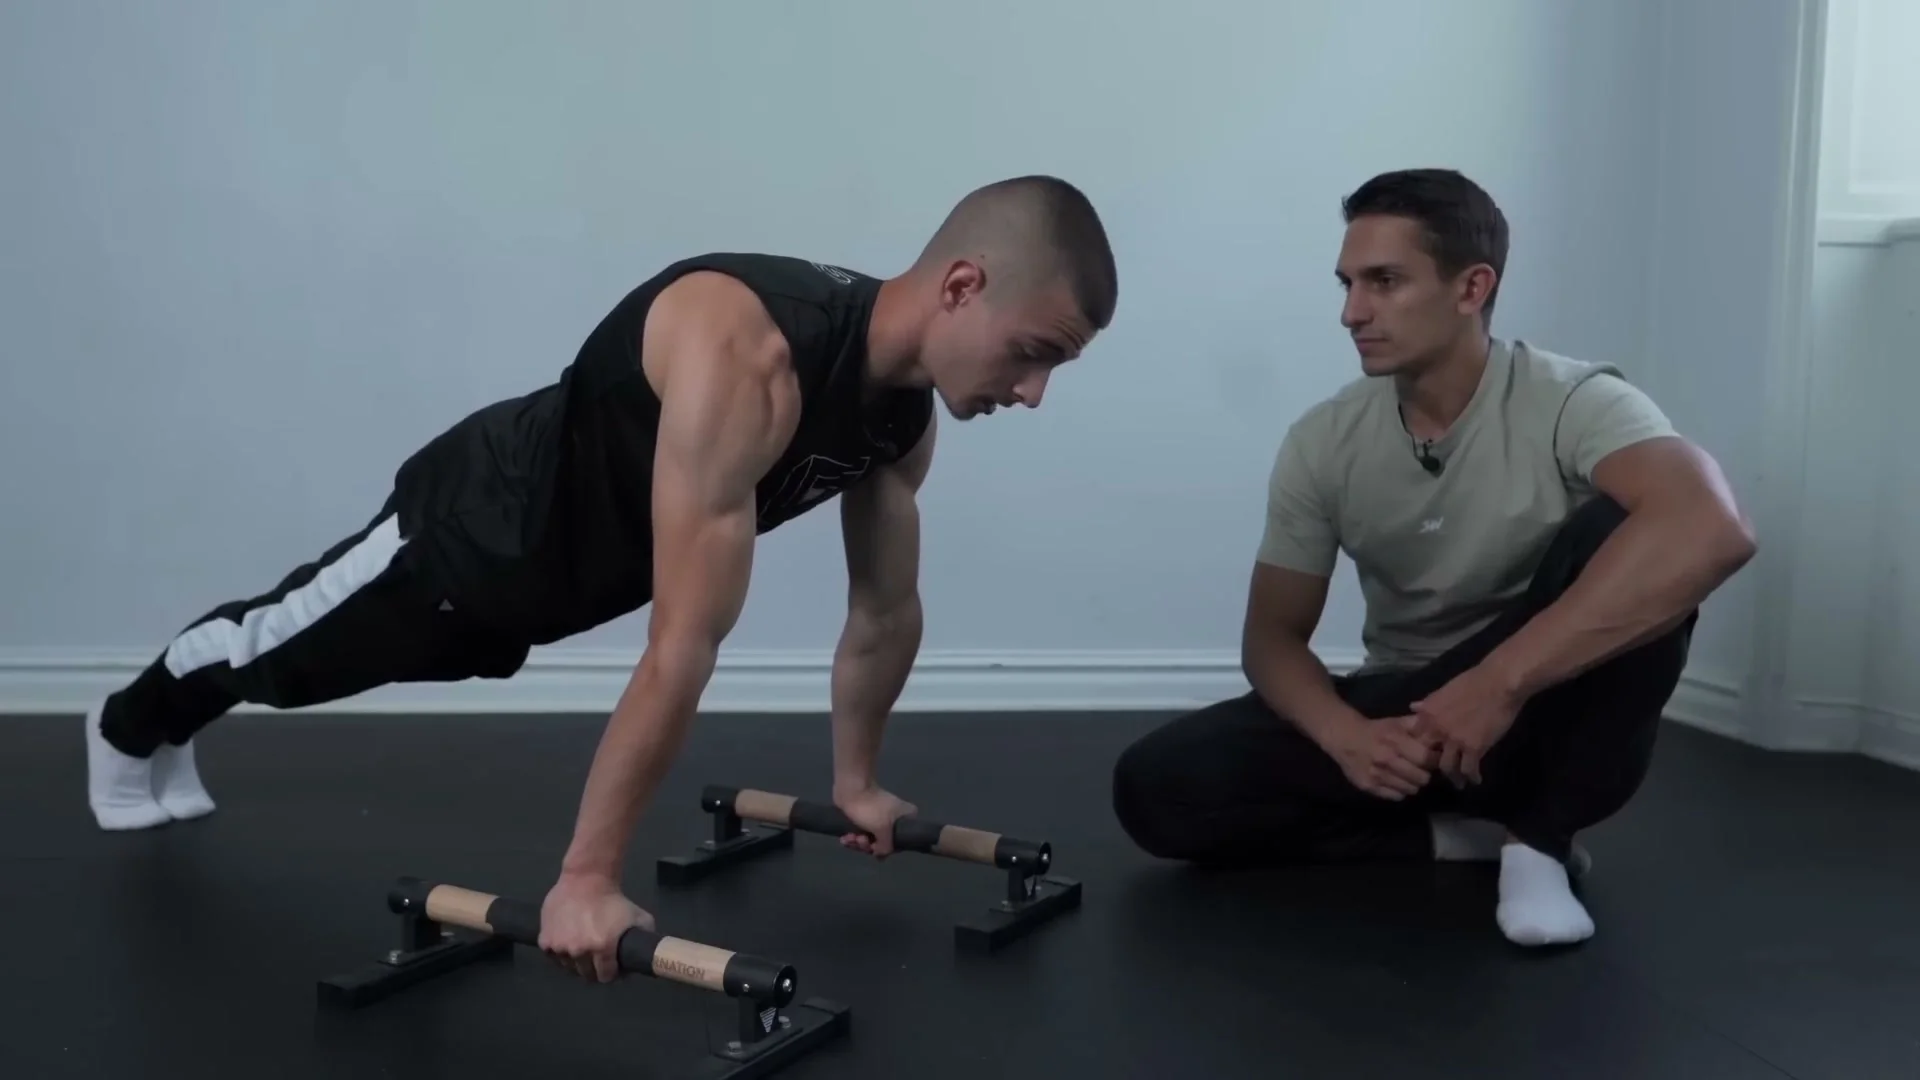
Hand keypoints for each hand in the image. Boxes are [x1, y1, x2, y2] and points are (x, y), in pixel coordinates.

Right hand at [538, 872, 654, 982]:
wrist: (587, 879)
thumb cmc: (613, 899)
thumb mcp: (640, 918)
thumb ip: (644, 938)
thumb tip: (644, 957)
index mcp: (603, 948)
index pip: (605, 976)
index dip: (610, 973)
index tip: (611, 968)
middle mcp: (580, 951)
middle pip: (586, 974)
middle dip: (594, 969)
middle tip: (596, 959)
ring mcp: (560, 946)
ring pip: (568, 967)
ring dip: (576, 962)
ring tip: (581, 949)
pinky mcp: (545, 940)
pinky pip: (552, 957)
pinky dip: (559, 954)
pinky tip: (567, 944)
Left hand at [831, 782, 917, 857]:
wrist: (849, 789)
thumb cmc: (870, 808)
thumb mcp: (883, 829)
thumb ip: (886, 847)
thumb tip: (880, 854)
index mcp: (906, 818)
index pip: (900, 843)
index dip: (886, 849)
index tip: (874, 847)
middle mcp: (895, 819)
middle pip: (883, 843)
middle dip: (867, 846)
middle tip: (860, 840)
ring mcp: (880, 819)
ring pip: (870, 841)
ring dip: (858, 843)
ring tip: (850, 837)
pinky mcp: (865, 819)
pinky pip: (860, 835)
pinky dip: (853, 839)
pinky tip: (845, 838)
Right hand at [1323, 714, 1439, 800]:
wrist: (1344, 737)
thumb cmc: (1376, 730)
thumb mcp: (1397, 722)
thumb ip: (1419, 725)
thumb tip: (1441, 731)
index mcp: (1396, 741)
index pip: (1427, 759)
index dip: (1434, 760)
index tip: (1432, 759)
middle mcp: (1387, 759)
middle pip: (1422, 778)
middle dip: (1424, 774)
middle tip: (1420, 769)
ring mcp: (1377, 775)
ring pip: (1411, 789)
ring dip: (1412, 783)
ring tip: (1408, 775)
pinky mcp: (1369, 787)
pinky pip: (1396, 796)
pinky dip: (1399, 790)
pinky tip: (1395, 781)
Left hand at [1409, 663, 1523, 785]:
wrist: (1498, 682)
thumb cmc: (1473, 681)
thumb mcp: (1444, 690)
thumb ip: (1428, 703)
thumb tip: (1413, 708)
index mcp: (1428, 714)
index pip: (1414, 738)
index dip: (1417, 748)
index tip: (1423, 754)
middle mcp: (1437, 730)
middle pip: (1427, 756)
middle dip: (1431, 767)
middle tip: (1438, 773)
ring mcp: (1455, 741)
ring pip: (1447, 767)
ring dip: (1453, 777)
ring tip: (1458, 782)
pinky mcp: (1474, 748)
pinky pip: (1469, 769)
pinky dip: (1471, 777)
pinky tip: (1475, 780)